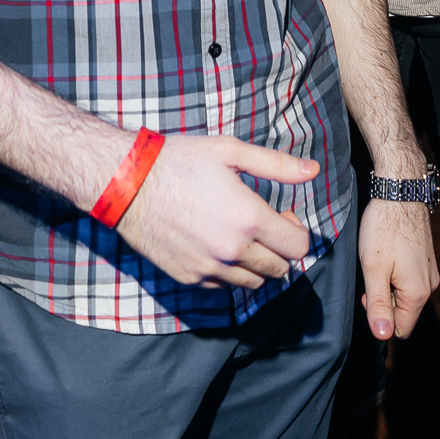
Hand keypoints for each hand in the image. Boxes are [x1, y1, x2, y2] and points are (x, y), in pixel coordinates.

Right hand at [117, 134, 319, 290]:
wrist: (127, 184)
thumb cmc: (178, 161)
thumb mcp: (229, 151)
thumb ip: (276, 164)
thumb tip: (312, 171)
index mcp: (248, 218)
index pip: (298, 247)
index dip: (296, 231)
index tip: (282, 215)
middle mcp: (233, 251)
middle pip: (280, 270)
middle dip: (280, 250)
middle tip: (262, 225)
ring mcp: (210, 269)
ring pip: (254, 283)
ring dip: (257, 265)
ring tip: (240, 237)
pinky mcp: (190, 278)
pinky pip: (224, 287)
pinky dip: (229, 273)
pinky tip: (215, 246)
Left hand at [358, 194, 438, 339]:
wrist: (400, 192)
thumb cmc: (385, 228)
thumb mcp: (373, 269)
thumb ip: (378, 304)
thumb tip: (383, 336)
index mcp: (418, 293)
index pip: (400, 329)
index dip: (380, 317)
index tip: (369, 291)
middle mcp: (429, 285)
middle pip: (403, 310)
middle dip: (384, 298)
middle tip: (371, 272)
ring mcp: (430, 271)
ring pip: (405, 293)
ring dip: (388, 283)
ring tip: (379, 259)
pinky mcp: (426, 259)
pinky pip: (410, 278)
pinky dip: (396, 271)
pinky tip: (387, 252)